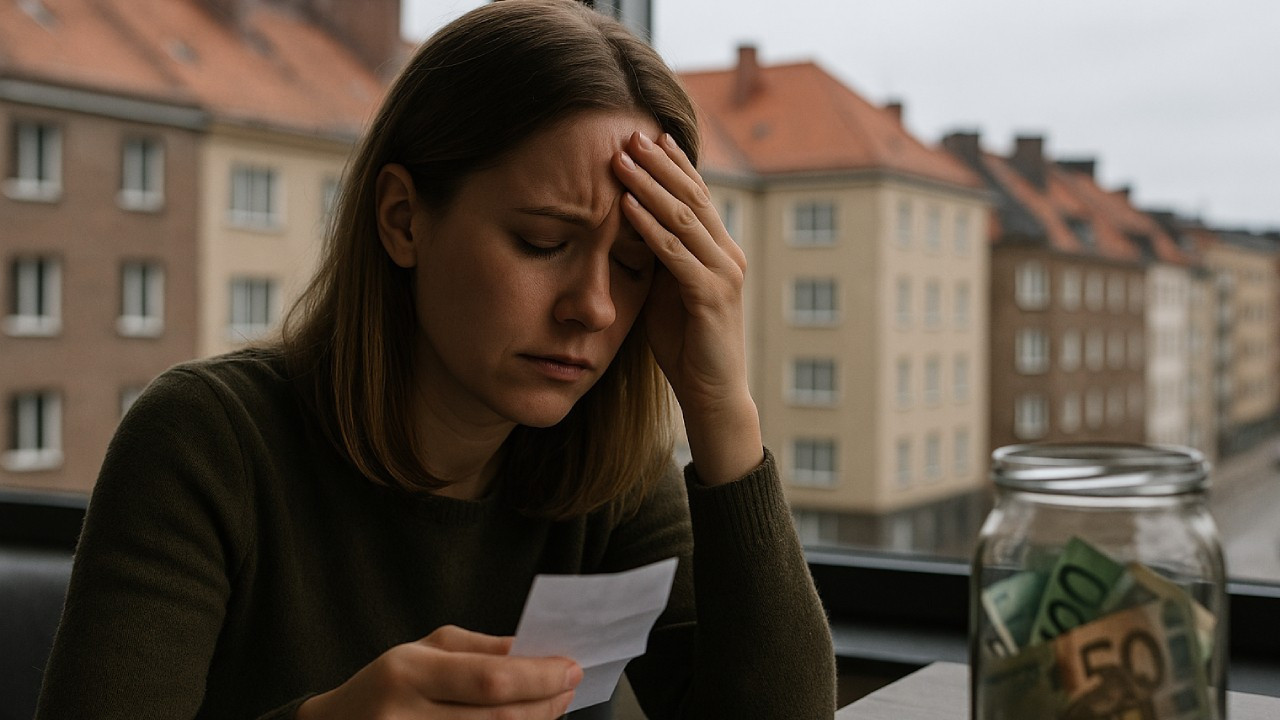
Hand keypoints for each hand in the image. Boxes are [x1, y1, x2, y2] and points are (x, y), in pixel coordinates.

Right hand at [296, 625, 579, 718]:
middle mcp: (408, 717)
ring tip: (554, 704)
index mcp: (409, 673)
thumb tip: (534, 650)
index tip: (571, 667)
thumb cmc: (388, 683)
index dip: (538, 676)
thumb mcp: (424, 649)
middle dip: (546, 702)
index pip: (490, 679)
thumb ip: (480, 649)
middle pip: (500, 717)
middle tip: (570, 685)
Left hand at [613, 131, 762, 484]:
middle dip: (659, 164)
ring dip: (650, 186)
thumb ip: (658, 257)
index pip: (697, 196)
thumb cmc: (686, 344)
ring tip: (621, 159)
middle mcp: (727, 254)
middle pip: (692, 196)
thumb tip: (630, 223)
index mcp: (719, 250)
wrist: (712, 393)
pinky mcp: (710, 297)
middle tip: (630, 133)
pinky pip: (675, 254)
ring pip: (684, 218)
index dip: (673, 164)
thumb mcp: (667, 290)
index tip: (649, 135)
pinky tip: (627, 206)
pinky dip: (650, 227)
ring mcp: (723, 274)